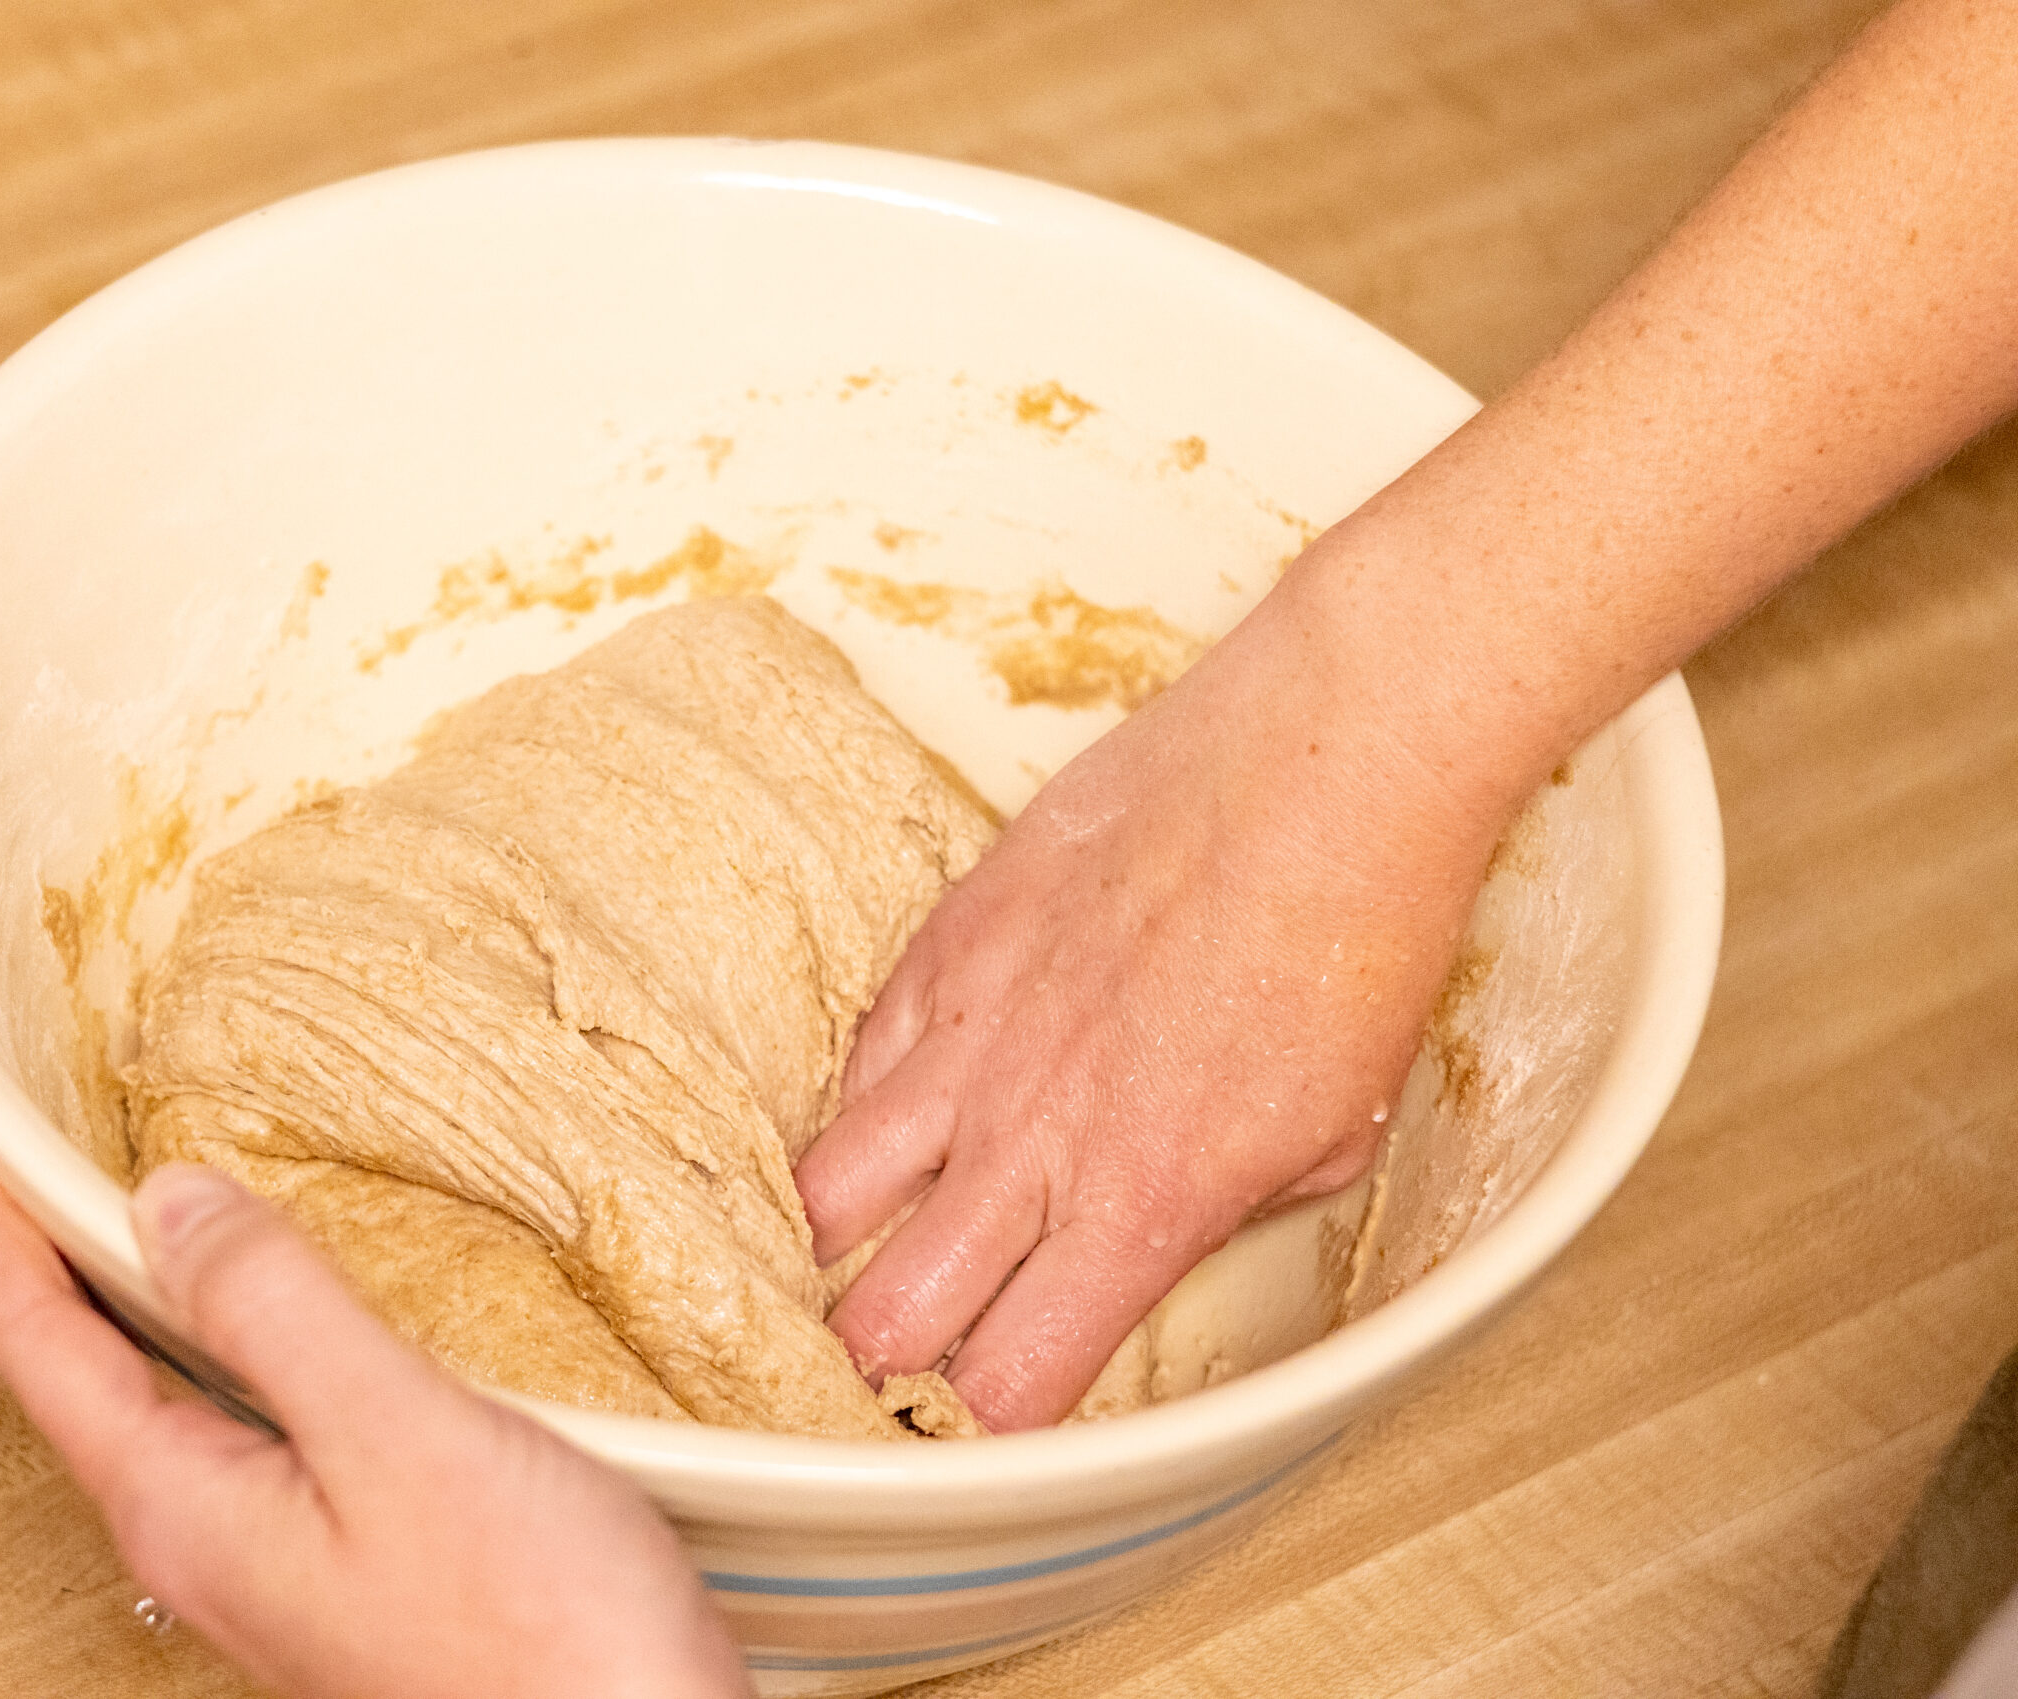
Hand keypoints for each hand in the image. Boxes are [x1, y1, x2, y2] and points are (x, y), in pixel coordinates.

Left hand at [0, 1125, 749, 1698]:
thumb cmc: (536, 1632)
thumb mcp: (397, 1437)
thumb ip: (279, 1312)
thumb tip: (168, 1202)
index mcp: (191, 1509)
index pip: (43, 1350)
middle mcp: (213, 1544)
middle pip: (84, 1382)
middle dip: (38, 1270)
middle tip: (1, 1174)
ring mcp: (279, 1561)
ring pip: (167, 1404)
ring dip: (131, 1306)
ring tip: (115, 1227)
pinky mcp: (350, 1562)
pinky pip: (247, 1425)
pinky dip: (227, 1345)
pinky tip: (275, 1325)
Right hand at [795, 590, 1515, 1431]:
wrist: (1326, 766)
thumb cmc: (1355, 938)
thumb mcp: (1335, 1132)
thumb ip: (1222, 1206)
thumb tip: (1167, 1219)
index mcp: (1143, 1207)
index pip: (1008, 1383)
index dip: (994, 1417)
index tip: (1001, 1405)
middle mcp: (1034, 1140)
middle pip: (885, 1311)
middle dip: (884, 1352)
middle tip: (902, 1345)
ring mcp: (972, 1036)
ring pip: (829, 1188)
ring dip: (840, 1235)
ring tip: (858, 1241)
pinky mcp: (947, 944)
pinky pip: (860, 1056)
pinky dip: (871, 1101)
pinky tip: (904, 1105)